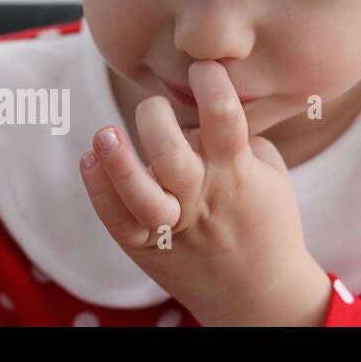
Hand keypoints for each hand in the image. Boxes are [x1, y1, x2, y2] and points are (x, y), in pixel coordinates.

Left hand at [78, 60, 330, 325]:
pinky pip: (119, 221)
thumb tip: (200, 104)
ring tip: (103, 134)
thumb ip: (239, 137)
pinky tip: (89, 161)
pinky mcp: (149, 247)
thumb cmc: (267, 222)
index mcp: (238, 172)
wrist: (259, 295)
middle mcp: (203, 196)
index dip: (212, 86)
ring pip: (142, 194)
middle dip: (156, 119)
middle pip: (172, 153)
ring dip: (119, 162)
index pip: (225, 120)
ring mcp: (175, 224)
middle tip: (154, 109)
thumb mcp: (271, 173)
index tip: (203, 66)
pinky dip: (100, 192)